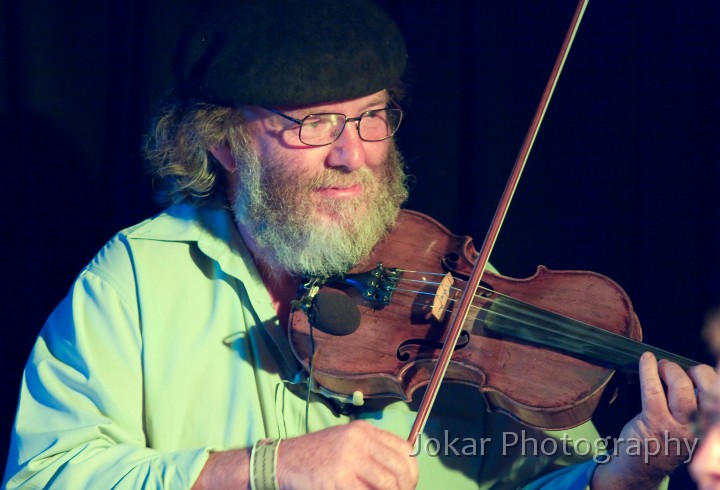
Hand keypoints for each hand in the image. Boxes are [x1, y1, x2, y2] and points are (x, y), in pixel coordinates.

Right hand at [277, 420, 418, 488]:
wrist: (283, 461)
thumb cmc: (317, 457)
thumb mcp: (346, 443)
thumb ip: (371, 453)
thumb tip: (401, 475)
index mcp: (363, 430)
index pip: (404, 448)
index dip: (412, 471)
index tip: (409, 484)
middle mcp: (359, 440)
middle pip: (400, 468)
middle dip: (405, 488)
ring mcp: (348, 459)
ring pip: (388, 484)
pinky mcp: (337, 479)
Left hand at [593, 352, 715, 488]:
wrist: (641, 466)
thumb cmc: (665, 439)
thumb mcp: (690, 426)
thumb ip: (696, 405)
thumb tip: (695, 372)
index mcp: (709, 428)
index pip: (718, 396)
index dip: (710, 377)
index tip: (697, 371)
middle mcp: (699, 428)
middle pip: (705, 388)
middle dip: (691, 371)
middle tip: (674, 368)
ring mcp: (677, 426)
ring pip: (682, 387)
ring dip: (670, 369)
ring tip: (661, 366)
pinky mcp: (654, 422)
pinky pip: (653, 389)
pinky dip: (649, 370)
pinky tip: (646, 360)